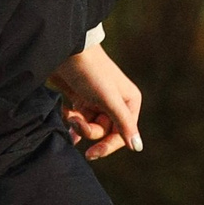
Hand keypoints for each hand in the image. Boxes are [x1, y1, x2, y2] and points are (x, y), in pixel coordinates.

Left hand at [50, 40, 143, 158]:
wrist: (65, 50)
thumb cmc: (90, 72)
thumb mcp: (108, 99)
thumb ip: (123, 123)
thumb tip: (137, 148)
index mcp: (129, 102)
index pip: (122, 134)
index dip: (107, 146)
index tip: (91, 154)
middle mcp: (115, 102)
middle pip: (104, 131)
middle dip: (88, 130)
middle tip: (75, 122)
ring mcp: (97, 101)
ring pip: (89, 126)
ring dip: (78, 124)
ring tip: (70, 115)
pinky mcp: (79, 98)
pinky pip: (78, 119)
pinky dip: (71, 121)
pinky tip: (66, 120)